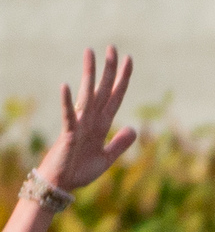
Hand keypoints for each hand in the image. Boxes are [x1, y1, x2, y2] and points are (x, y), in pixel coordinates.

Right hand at [41, 48, 137, 195]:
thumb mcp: (107, 158)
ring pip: (87, 95)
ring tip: (90, 53)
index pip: (115, 97)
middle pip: (103, 90)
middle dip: (109, 70)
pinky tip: (66, 86)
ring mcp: (79, 124)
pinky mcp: (69, 134)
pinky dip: (67, 102)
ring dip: (89, 75)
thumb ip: (120, 144)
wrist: (63, 184)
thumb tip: (134, 129)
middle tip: (113, 47)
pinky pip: (68, 116)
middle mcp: (91, 119)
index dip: (123, 80)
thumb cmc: (80, 170)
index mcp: (102, 124)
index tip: (129, 60)